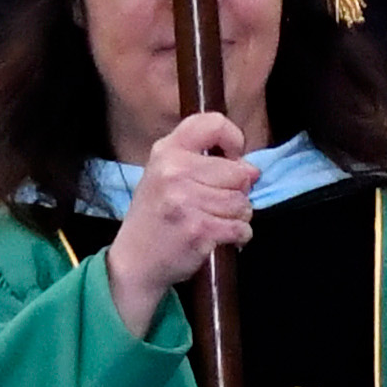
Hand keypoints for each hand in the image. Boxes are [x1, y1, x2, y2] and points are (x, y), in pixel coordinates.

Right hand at [105, 108, 249, 337]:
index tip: (232, 158)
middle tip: (218, 203)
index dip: (234, 140)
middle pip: (239, 172)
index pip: (215, 123)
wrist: (134, 262)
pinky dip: (239, 235)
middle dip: (238, 191)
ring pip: (242, 202)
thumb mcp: (165, 174)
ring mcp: (185, 201)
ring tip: (216, 220)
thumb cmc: (156, 216)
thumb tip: (252, 170)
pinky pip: (241, 227)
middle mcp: (174, 171)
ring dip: (238, 216)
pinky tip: (221, 236)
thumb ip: (204, 162)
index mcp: (167, 151)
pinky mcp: (198, 230)